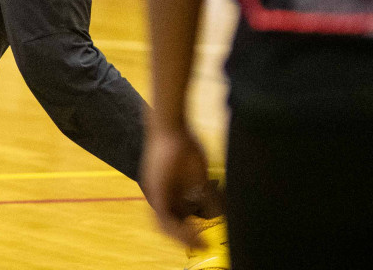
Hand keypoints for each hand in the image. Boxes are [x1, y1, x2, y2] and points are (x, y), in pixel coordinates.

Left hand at [142, 120, 211, 244]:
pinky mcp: (155, 188)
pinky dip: (177, 228)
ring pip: (164, 223)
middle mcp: (157, 192)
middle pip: (167, 223)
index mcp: (166, 189)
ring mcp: (154, 190)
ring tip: (200, 244)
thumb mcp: (198, 174)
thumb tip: (218, 211)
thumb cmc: (184, 144)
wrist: (170, 126)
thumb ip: (205, 192)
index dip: (187, 230)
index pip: (175, 216)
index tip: (203, 239)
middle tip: (204, 246)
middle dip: (185, 237)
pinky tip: (192, 233)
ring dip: (182, 236)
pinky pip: (163, 216)